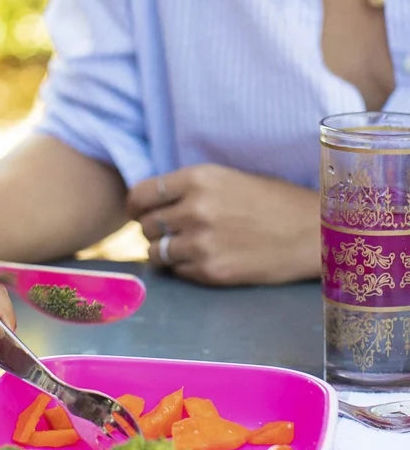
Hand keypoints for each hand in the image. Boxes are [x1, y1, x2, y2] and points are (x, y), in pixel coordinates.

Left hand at [126, 164, 319, 284]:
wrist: (314, 232)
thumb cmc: (272, 201)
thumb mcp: (226, 178)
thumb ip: (187, 188)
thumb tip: (150, 202)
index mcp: (198, 179)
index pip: (141, 194)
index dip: (136, 206)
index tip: (139, 212)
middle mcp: (195, 209)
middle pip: (146, 224)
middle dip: (152, 229)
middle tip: (167, 232)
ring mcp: (202, 242)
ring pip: (156, 251)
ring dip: (164, 251)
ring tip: (182, 248)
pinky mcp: (213, 271)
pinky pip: (178, 272)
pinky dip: (182, 268)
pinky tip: (202, 260)